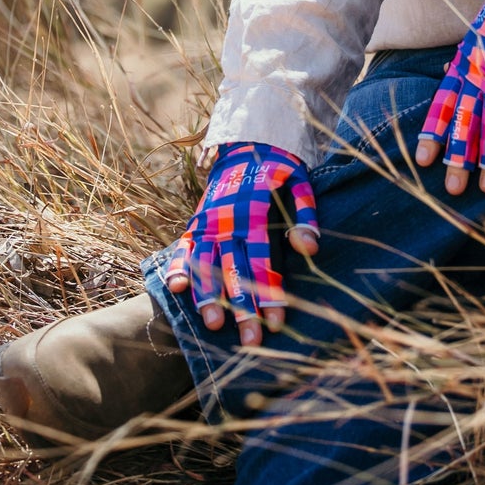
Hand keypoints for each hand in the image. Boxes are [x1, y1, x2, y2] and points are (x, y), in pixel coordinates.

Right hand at [164, 142, 319, 345]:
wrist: (245, 144)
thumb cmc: (278, 168)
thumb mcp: (299, 182)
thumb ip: (304, 215)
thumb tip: (309, 247)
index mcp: (253, 212)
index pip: (262, 260)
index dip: (268, 292)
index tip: (275, 323)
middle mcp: (227, 220)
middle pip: (234, 270)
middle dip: (242, 306)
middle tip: (250, 340)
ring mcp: (208, 222)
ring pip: (205, 264)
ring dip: (207, 295)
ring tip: (213, 325)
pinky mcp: (196, 223)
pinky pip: (183, 247)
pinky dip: (178, 266)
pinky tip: (176, 290)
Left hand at [416, 0, 484, 195]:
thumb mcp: (478, 31)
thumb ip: (466, 58)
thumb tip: (450, 75)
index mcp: (467, 61)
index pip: (445, 103)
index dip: (434, 133)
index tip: (424, 161)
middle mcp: (482, 71)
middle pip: (467, 120)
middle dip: (460, 156)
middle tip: (455, 188)